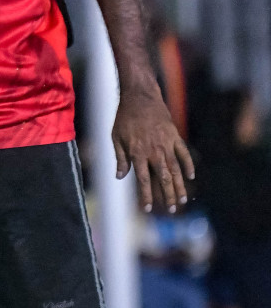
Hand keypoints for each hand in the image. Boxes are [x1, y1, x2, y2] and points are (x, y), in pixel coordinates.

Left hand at [113, 84, 194, 212]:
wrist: (139, 97)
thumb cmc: (124, 118)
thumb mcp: (116, 138)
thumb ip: (120, 158)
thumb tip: (119, 177)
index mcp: (137, 153)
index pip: (143, 180)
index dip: (146, 196)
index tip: (148, 209)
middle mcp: (154, 152)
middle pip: (163, 179)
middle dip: (167, 196)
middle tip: (171, 210)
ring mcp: (167, 144)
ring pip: (176, 170)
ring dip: (180, 186)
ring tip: (183, 200)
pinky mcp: (175, 137)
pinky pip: (184, 154)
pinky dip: (188, 165)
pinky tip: (191, 176)